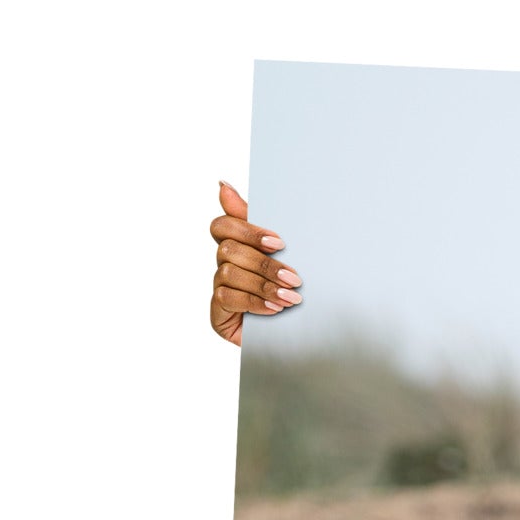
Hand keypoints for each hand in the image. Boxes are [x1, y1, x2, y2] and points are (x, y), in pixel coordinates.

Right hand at [209, 181, 299, 345]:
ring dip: (264, 285)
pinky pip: (227, 298)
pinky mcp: (217, 314)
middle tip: (294, 277)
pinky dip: (254, 302)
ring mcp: (219, 289)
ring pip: (229, 273)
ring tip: (291, 298)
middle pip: (228, 249)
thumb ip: (259, 222)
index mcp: (237, 246)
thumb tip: (222, 185)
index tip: (278, 243)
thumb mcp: (285, 255)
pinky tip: (275, 310)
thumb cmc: (291, 289)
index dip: (247, 230)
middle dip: (264, 264)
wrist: (301, 335)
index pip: (222, 226)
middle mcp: (224, 265)